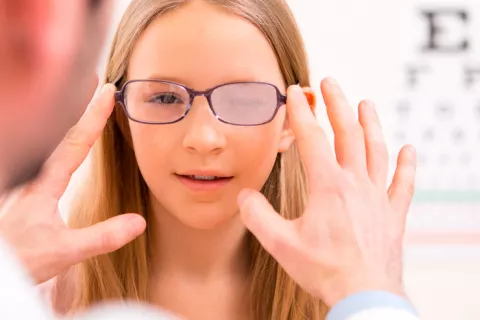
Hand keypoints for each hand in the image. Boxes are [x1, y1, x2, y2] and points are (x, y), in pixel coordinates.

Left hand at [0, 83, 145, 284]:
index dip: (94, 115)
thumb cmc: (21, 258)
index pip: (76, 141)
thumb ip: (102, 236)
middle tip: (94, 78)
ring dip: (68, 113)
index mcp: (45, 183)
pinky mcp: (28, 188)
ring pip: (50, 136)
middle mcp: (35, 174)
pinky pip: (45, 149)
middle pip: (61, 129)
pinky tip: (62, 135)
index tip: (108, 91)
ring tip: (81, 96)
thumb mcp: (64, 251)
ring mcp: (29, 179)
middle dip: (79, 101)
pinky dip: (59, 133)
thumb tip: (138, 222)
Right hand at [238, 78, 415, 306]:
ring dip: (371, 124)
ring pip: (377, 150)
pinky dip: (406, 165)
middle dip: (337, 104)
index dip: (301, 112)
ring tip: (366, 103)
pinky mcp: (392, 214)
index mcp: (328, 187)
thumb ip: (258, 216)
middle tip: (329, 82)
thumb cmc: (325, 271)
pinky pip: (403, 183)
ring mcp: (377, 197)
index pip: (312, 138)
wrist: (364, 295)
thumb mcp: (281, 244)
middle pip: (348, 134)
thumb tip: (244, 196)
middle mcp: (356, 184)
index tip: (294, 92)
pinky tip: (409, 149)